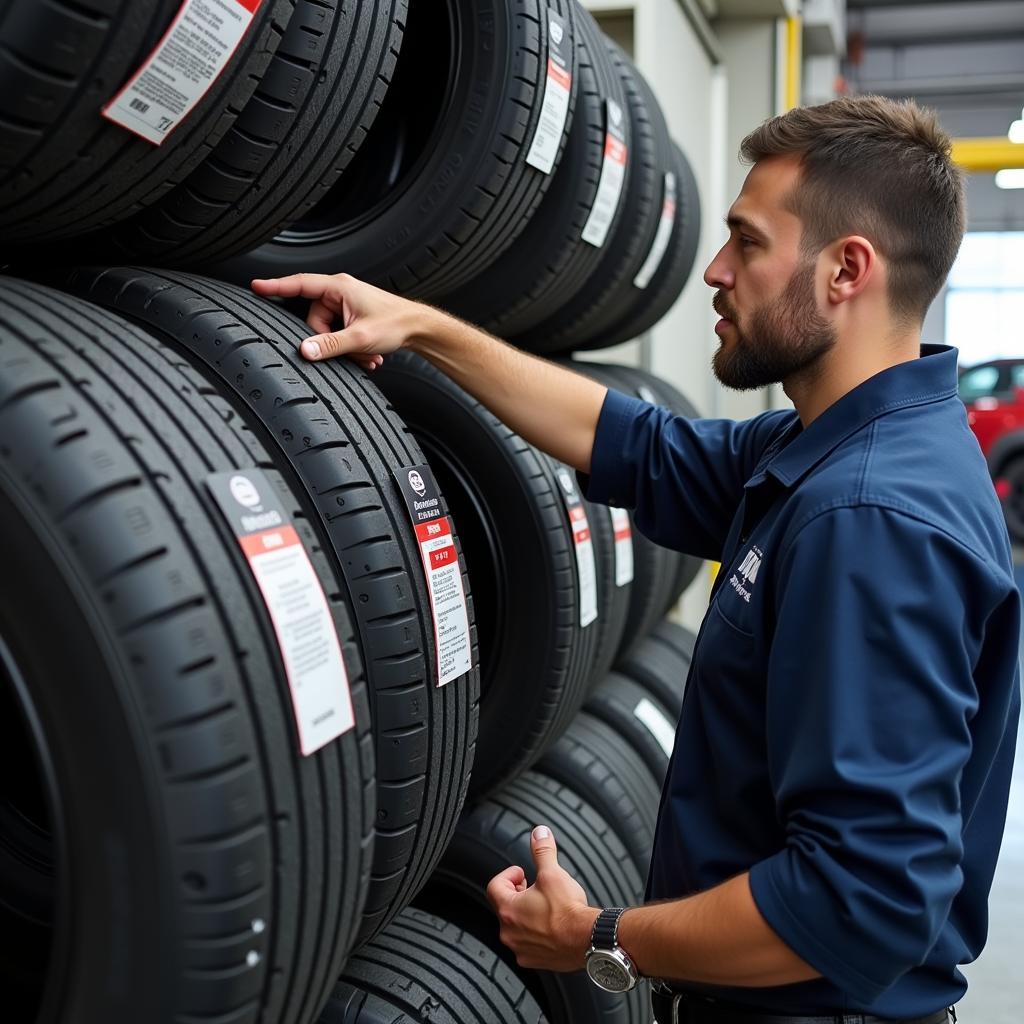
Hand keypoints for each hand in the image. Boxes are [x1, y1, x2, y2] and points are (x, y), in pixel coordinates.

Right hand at [250, 272, 437, 370]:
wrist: (420, 329)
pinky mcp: (352, 315)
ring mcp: (346, 303)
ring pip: (328, 330)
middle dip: (330, 341)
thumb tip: (305, 350)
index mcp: (339, 288)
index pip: (299, 284)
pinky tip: (366, 355)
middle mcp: (340, 292)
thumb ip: (330, 345)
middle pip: (314, 319)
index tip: (255, 286)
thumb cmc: (396, 324)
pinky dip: (350, 347)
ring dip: (344, 348)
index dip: (275, 287)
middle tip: (351, 353)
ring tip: (365, 356)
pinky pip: (339, 333)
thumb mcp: (360, 338)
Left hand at [486, 825, 598, 971]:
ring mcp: (521, 949)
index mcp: (508, 910)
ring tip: (544, 905)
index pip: (495, 886)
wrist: (587, 940)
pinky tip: (552, 926)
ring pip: (516, 927)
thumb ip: (542, 851)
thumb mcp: (553, 873)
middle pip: (504, 907)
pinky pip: (529, 944)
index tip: (521, 872)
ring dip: (526, 914)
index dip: (508, 875)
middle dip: (517, 894)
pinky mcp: (535, 961)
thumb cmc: (568, 911)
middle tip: (532, 887)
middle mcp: (509, 933)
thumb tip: (539, 834)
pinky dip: (536, 934)